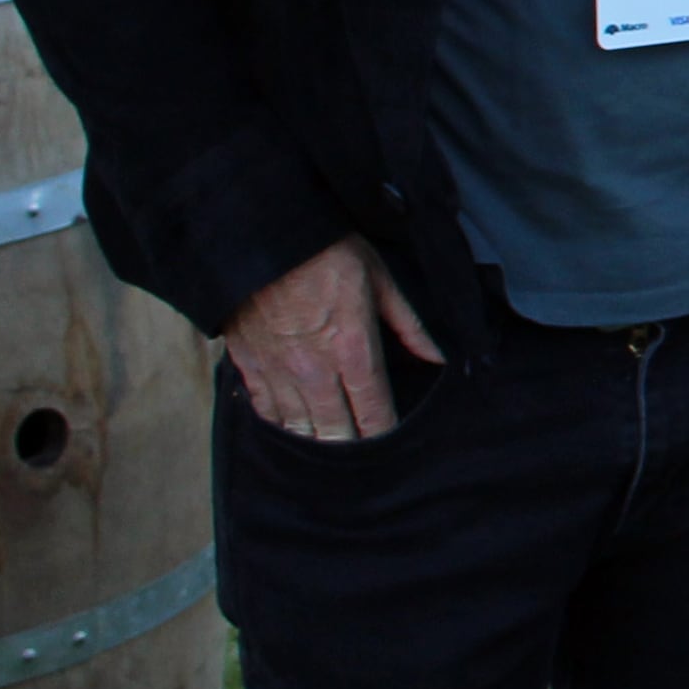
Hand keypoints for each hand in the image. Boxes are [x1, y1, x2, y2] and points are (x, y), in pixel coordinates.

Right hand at [224, 236, 440, 442]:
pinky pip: (266, 411)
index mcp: (353, 350)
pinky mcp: (249, 365)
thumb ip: (410, 324)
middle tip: (362, 453)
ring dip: (317, 441)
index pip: (374, 411)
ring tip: (330, 446)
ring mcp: (279, 372)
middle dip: (352, 445)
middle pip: (336, 431)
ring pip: (299, 429)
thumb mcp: (380, 278)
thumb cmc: (326, 251)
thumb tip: (438, 356)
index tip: (393, 443)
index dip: (384, 432)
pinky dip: (281, 424)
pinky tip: (292, 428)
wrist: (261, 236)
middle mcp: (315, 370)